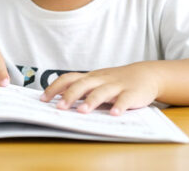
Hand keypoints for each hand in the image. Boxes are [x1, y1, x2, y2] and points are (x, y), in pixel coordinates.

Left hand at [41, 63, 159, 115]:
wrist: (146, 74)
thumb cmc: (116, 81)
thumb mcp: (97, 82)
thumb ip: (80, 89)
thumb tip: (57, 99)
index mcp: (90, 77)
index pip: (69, 78)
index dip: (55, 87)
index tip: (43, 99)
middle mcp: (101, 80)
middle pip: (83, 85)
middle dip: (70, 96)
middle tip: (59, 108)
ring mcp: (117, 86)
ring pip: (102, 92)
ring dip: (91, 101)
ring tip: (82, 112)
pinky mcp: (132, 93)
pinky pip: (125, 100)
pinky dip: (119, 106)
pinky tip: (114, 114)